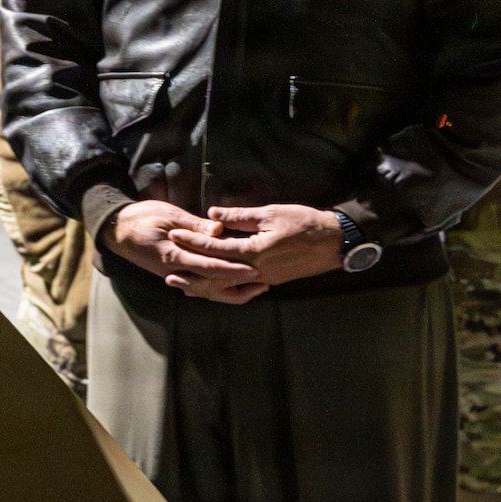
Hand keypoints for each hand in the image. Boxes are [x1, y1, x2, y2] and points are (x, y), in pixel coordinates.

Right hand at [104, 201, 264, 298]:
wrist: (116, 230)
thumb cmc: (141, 218)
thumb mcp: (168, 216)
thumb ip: (194, 226)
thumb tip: (219, 230)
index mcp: (174, 256)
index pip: (209, 266)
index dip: (233, 269)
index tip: (254, 270)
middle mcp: (175, 271)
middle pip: (212, 286)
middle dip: (238, 286)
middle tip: (263, 283)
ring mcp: (175, 274)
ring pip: (207, 290)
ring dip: (231, 290)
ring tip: (255, 286)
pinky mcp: (175, 273)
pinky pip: (199, 285)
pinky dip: (218, 286)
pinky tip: (232, 283)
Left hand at [165, 204, 344, 288]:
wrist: (333, 243)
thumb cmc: (304, 223)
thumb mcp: (271, 213)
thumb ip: (240, 216)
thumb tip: (213, 214)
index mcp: (254, 252)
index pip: (215, 247)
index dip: (193, 240)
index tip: (175, 233)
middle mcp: (256, 271)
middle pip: (215, 274)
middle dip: (190, 269)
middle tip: (167, 268)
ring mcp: (263, 279)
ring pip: (226, 285)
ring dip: (203, 284)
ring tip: (182, 283)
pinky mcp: (270, 281)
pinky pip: (240, 288)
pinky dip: (223, 287)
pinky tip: (212, 285)